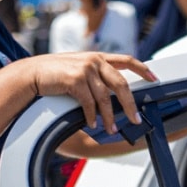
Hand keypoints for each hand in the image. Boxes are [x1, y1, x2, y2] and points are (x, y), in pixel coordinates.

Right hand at [29, 52, 156, 133]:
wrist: (31, 73)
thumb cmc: (54, 75)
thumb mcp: (78, 70)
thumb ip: (95, 77)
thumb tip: (112, 97)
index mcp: (98, 57)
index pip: (127, 60)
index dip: (143, 69)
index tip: (154, 79)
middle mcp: (94, 60)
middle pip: (121, 84)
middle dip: (130, 104)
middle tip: (136, 119)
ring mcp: (85, 69)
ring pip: (105, 98)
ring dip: (109, 117)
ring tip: (111, 129)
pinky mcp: (75, 79)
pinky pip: (89, 103)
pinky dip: (92, 116)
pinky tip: (92, 124)